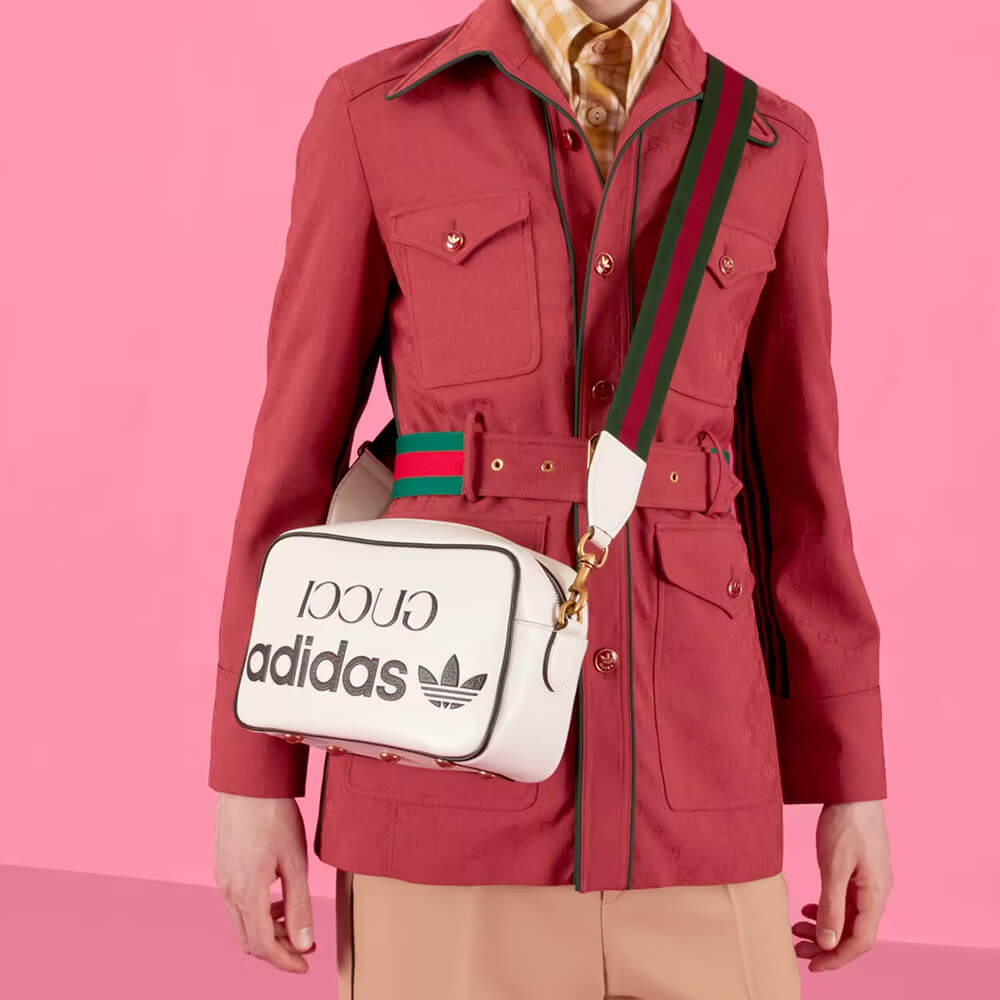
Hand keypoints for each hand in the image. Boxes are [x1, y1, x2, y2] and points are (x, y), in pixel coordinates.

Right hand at [214, 792, 316, 972]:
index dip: (284, 962)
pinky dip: (258, 912)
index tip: (305, 966)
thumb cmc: (275, 816)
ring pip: (243, 923)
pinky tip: (278, 898)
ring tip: (295, 921)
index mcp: (247, 893)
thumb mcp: (295, 862)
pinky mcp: (223, 868)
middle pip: (250, 940)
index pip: (263, 946)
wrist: (248, 783)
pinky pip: (238, 904)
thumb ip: (299, 906)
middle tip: (304, 947)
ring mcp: (222, 879)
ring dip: (268, 930)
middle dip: (277, 950)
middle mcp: (228, 891)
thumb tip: (303, 943)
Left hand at [792, 800, 892, 971]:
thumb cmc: (845, 823)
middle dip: (826, 945)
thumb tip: (827, 943)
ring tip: (796, 930)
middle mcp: (877, 892)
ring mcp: (870, 881)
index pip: (860, 941)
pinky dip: (827, 910)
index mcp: (875, 894)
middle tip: (796, 948)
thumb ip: (831, 905)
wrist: (852, 788)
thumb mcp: (833, 866)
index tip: (811, 965)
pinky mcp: (860, 870)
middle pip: (854, 932)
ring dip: (825, 928)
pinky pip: (846, 901)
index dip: (836, 958)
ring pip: (848, 917)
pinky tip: (809, 910)